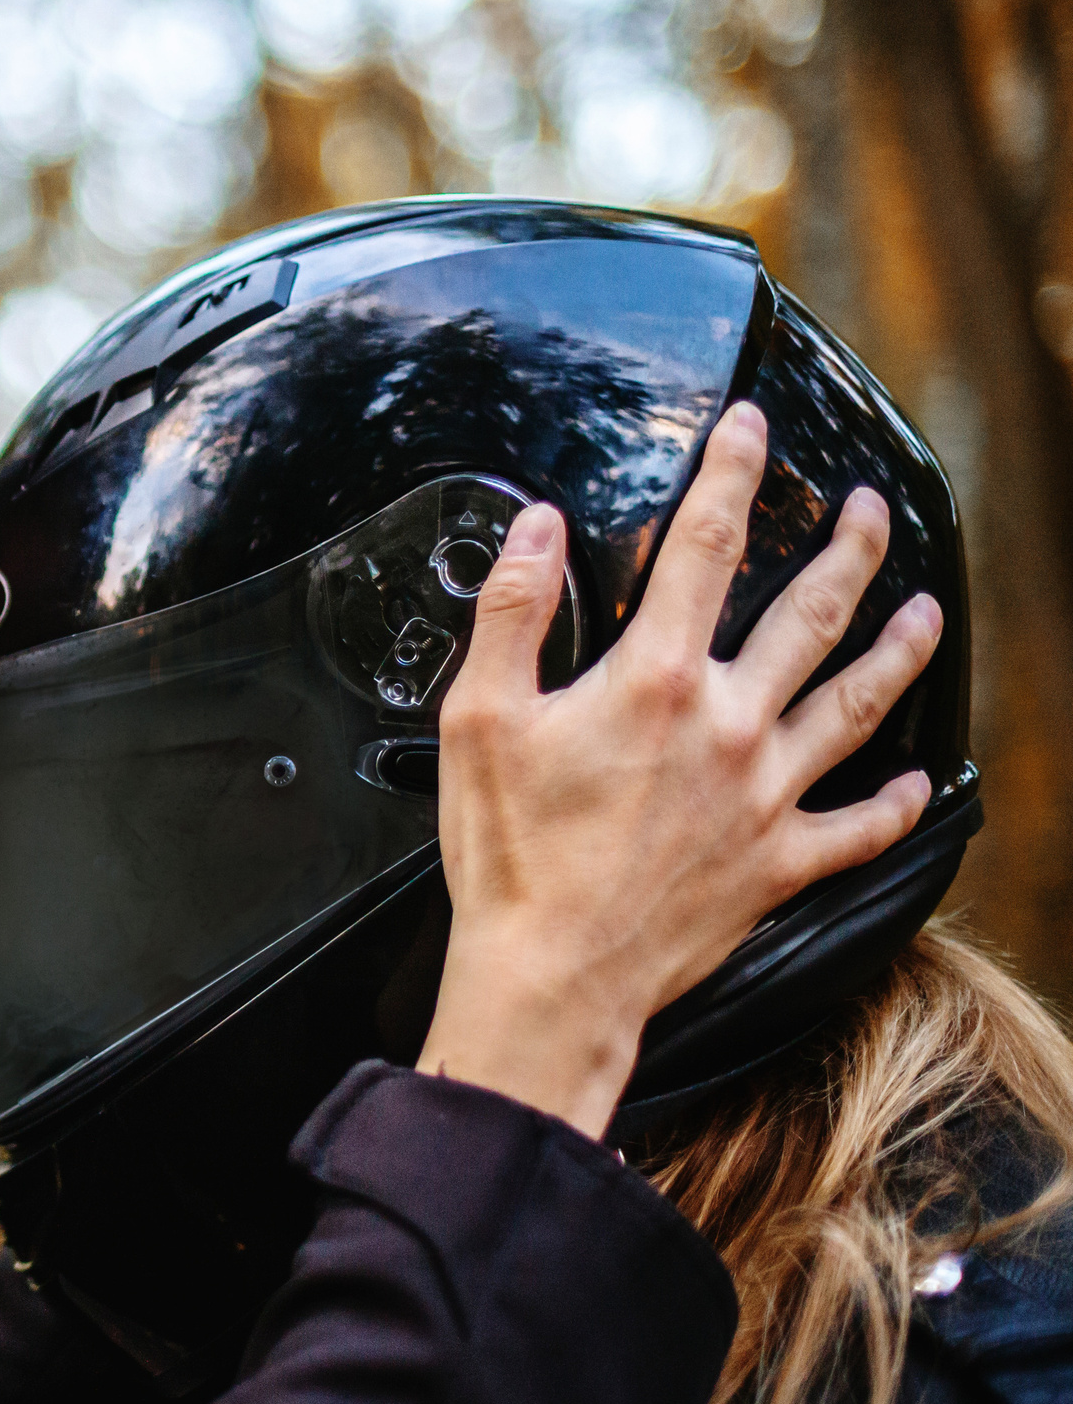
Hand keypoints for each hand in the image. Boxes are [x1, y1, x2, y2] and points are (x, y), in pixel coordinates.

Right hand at [416, 402, 942, 1137]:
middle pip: (813, 613)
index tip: (750, 427)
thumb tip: (539, 530)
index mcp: (656, 681)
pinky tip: (918, 784)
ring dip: (899, 652)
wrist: (551, 976)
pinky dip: (894, 805)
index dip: (731, 472)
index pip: (704, 546)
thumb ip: (511, 612)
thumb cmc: (508, 855)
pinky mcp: (778, 865)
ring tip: (927, 614)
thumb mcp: (477, 719)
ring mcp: (764, 796)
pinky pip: (858, 829)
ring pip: (856, 705)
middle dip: (851, 548)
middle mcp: (728, 726)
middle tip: (873, 509)